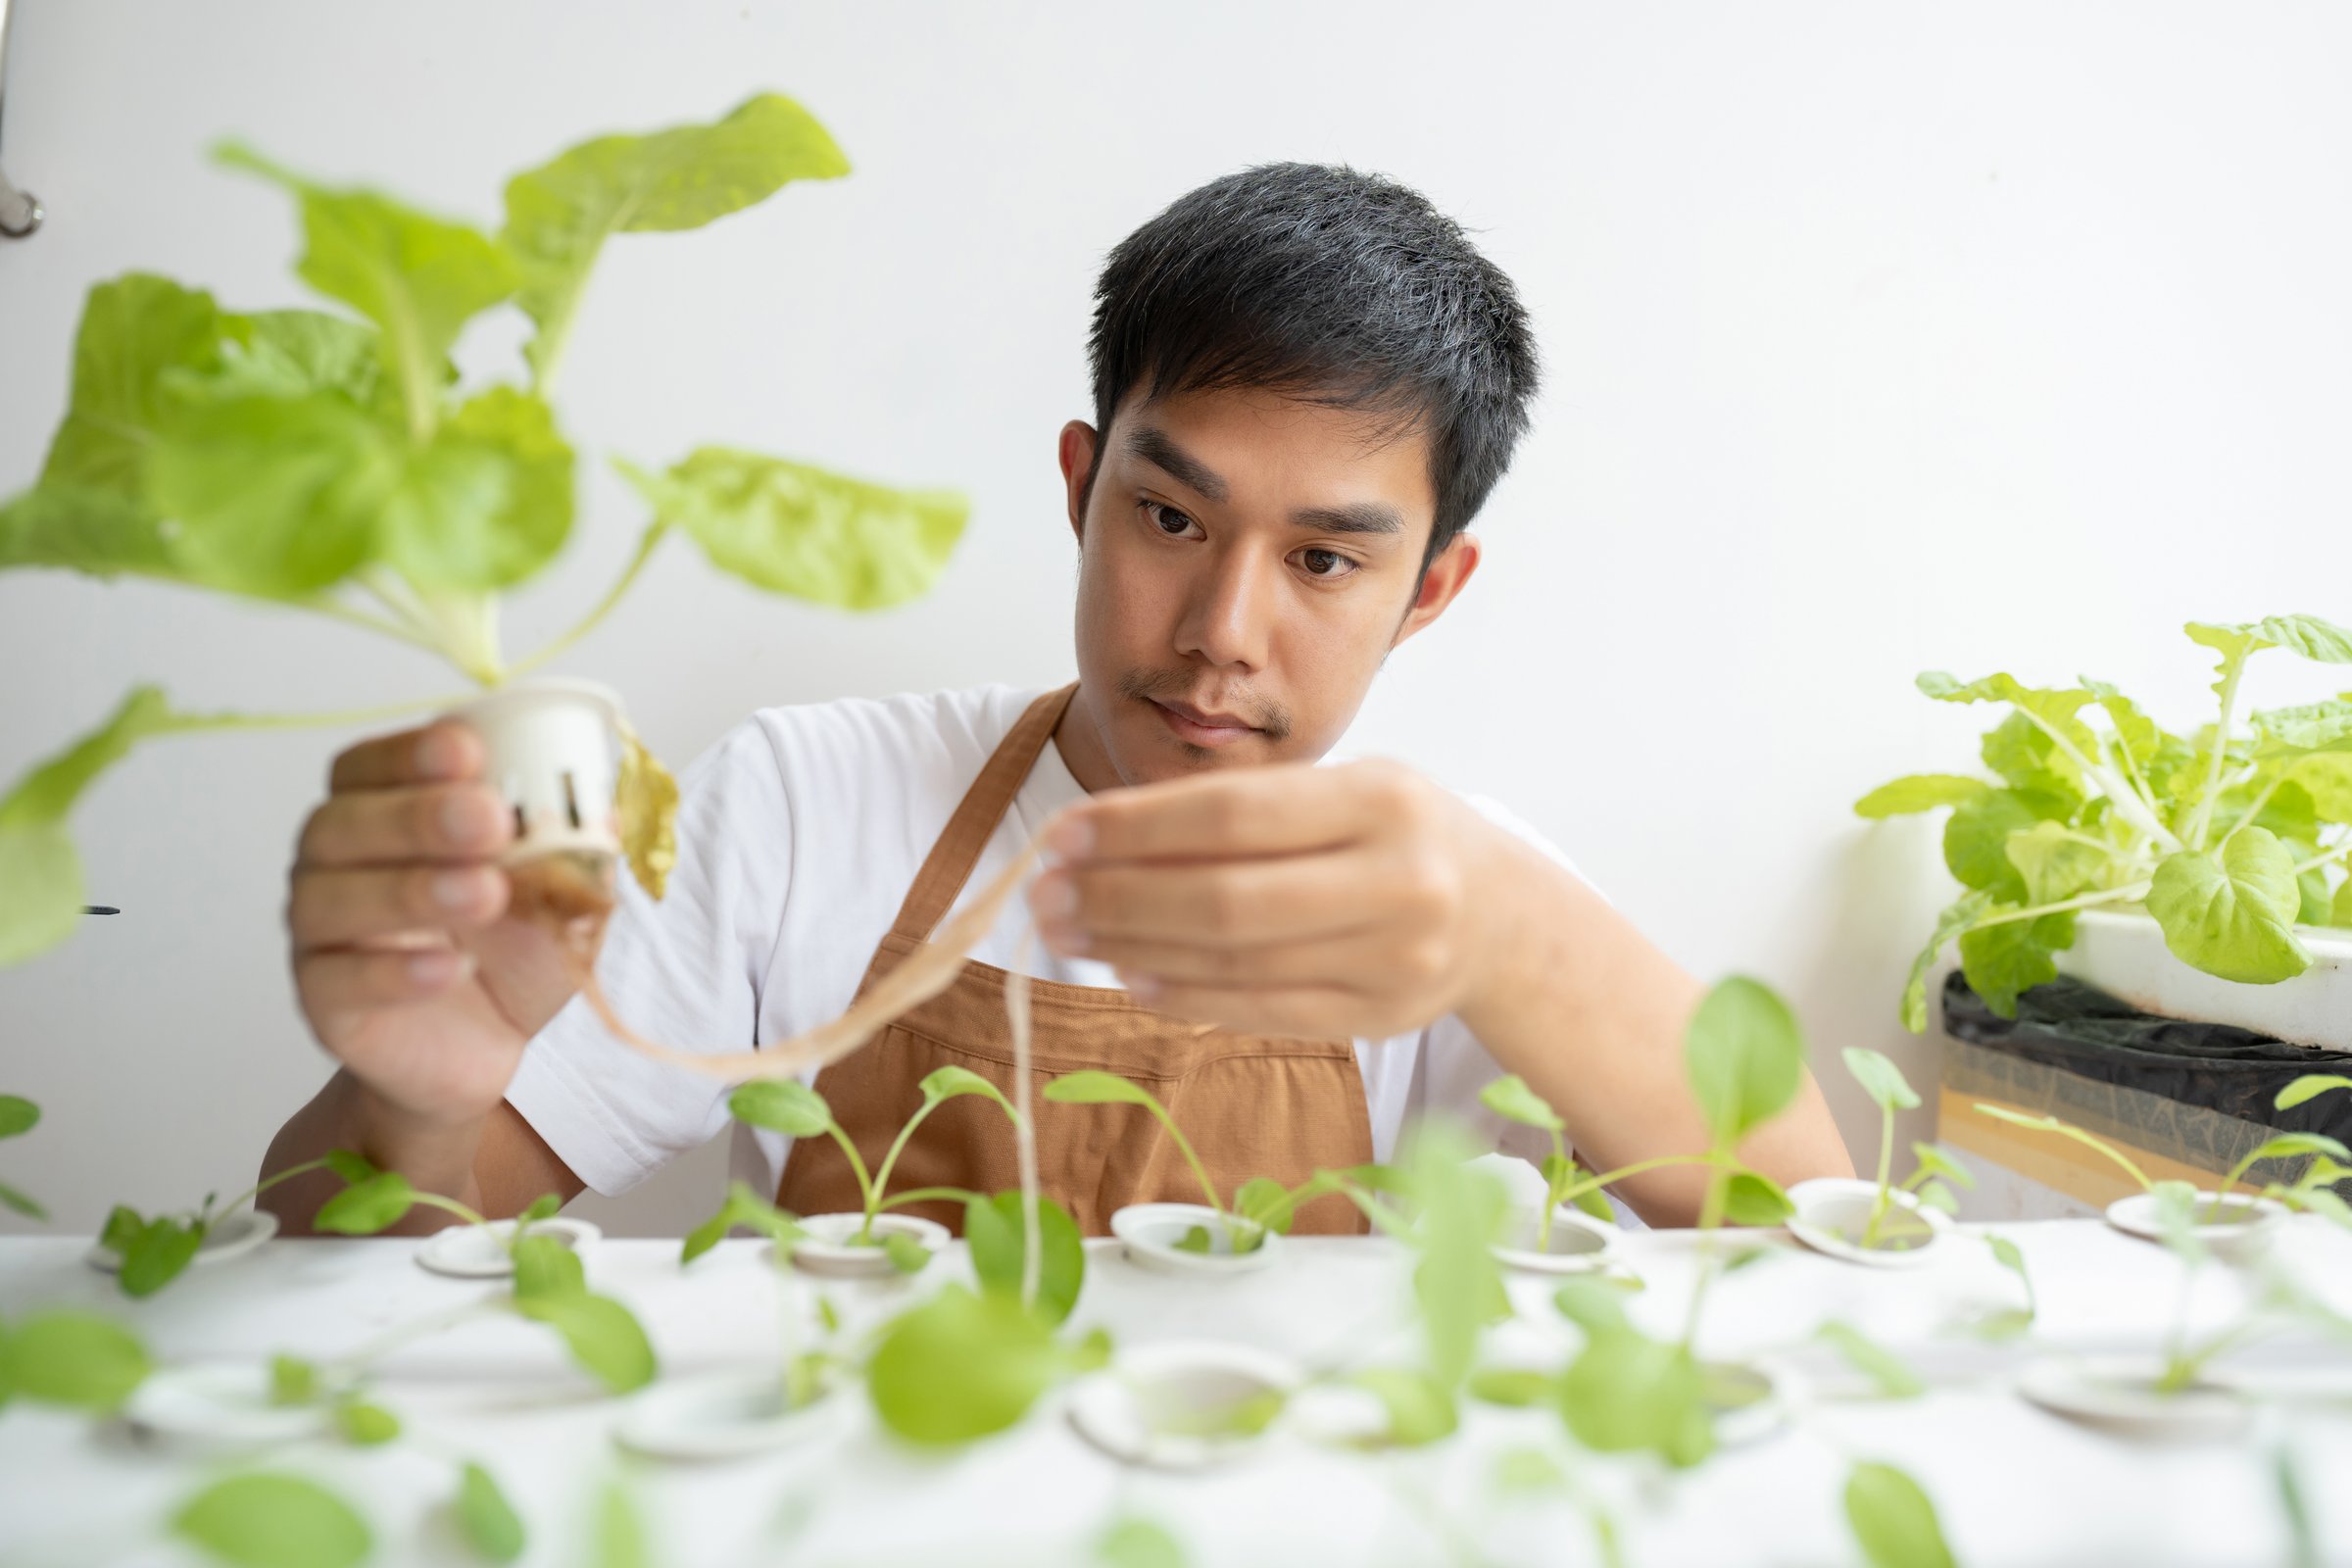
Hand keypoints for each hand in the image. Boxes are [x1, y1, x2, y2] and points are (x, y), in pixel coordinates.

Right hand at [288, 722, 590, 1128]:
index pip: (370, 766)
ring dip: (411, 890)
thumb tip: (607, 811)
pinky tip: (450, 967)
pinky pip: (337, 980)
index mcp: (384, 813)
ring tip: (484, 893)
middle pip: (342, 823)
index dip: (411, 752)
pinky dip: (393, 971)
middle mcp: (335, 864)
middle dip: (417, 816)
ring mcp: (320, 933)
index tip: (468, 749)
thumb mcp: (560, 894)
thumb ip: (574, 850)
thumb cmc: (512, 949)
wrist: (486, 1049)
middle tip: (489, 818)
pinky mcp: (323, 1002)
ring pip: (331, 898)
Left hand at [1026, 760, 1517, 1037]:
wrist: (1499, 912)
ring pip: (1237, 962)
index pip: (1235, 813)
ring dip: (1135, 948)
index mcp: (1383, 799)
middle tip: (1044, 896)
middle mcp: (1400, 879)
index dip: (1136, 828)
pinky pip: (1262, 1011)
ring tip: (1070, 933)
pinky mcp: (1382, 1018)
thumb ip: (1241, 811)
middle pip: (1228, 898)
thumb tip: (1097, 840)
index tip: (1060, 835)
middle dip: (1119, 898)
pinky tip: (1132, 975)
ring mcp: (1397, 958)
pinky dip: (1187, 996)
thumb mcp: (1340, 791)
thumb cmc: (1392, 836)